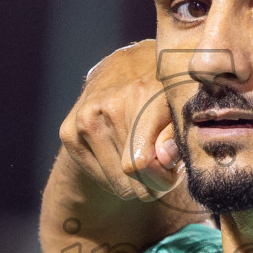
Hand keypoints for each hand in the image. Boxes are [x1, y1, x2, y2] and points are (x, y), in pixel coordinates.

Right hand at [59, 40, 183, 202]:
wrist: (125, 69)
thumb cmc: (164, 95)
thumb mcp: (183, 110)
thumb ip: (177, 135)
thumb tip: (164, 158)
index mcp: (142, 94)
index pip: (140, 163)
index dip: (163, 178)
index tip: (174, 169)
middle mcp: (108, 104)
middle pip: (131, 177)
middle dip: (153, 181)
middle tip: (163, 166)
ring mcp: (84, 118)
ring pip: (118, 184)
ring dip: (137, 181)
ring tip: (145, 158)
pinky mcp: (68, 131)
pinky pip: (101, 179)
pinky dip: (117, 176)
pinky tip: (125, 154)